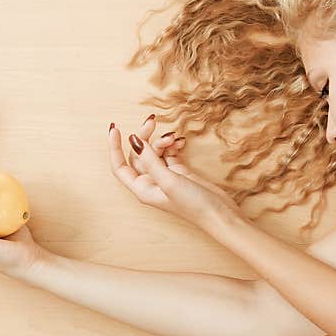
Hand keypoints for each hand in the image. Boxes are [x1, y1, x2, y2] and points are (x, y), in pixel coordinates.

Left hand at [107, 115, 245, 229]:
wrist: (220, 214)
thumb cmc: (193, 205)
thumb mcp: (168, 180)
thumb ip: (149, 160)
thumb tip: (133, 140)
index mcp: (142, 189)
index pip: (120, 166)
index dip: (114, 148)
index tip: (115, 128)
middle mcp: (151, 183)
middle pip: (139, 155)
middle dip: (144, 137)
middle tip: (152, 121)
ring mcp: (166, 177)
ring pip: (155, 152)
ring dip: (162, 141)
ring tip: (174, 137)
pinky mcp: (180, 172)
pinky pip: (170, 153)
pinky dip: (174, 145)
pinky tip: (181, 141)